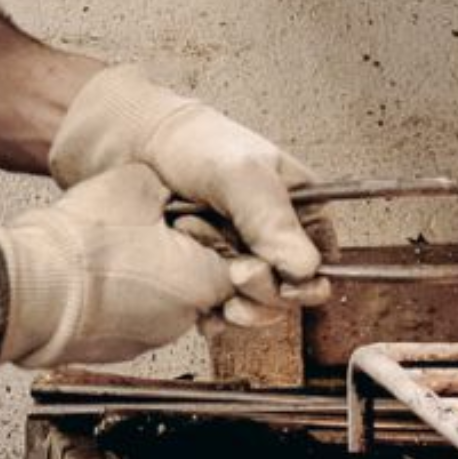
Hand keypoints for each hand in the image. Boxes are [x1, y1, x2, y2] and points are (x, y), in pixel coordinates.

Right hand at [0, 164, 233, 367]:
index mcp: (205, 281)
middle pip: (205, 282)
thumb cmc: (84, 246)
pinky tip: (103, 275)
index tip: (193, 219)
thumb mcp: (138, 186)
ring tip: (121, 250)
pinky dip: (127, 298)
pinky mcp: (119, 350)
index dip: (216, 233)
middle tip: (154, 230)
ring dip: (154, 278)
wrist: (29, 295)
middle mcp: (185, 320)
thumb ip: (170, 188)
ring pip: (169, 301)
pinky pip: (136, 318)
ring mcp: (151, 340)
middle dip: (185, 255)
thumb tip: (173, 187)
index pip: (240, 262)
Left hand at [49, 66, 334, 320]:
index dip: (308, 279)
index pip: (322, 257)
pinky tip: (201, 309)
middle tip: (237, 275)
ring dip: (236, 301)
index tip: (285, 285)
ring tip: (213, 286)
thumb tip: (306, 268)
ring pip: (256, 301)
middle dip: (264, 289)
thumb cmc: (194, 145)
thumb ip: (273, 219)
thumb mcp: (240, 175)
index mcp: (298, 204)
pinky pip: (222, 307)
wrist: (135, 147)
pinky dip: (213, 313)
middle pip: (289, 287)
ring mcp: (240, 254)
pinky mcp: (209, 273)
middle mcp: (273, 234)